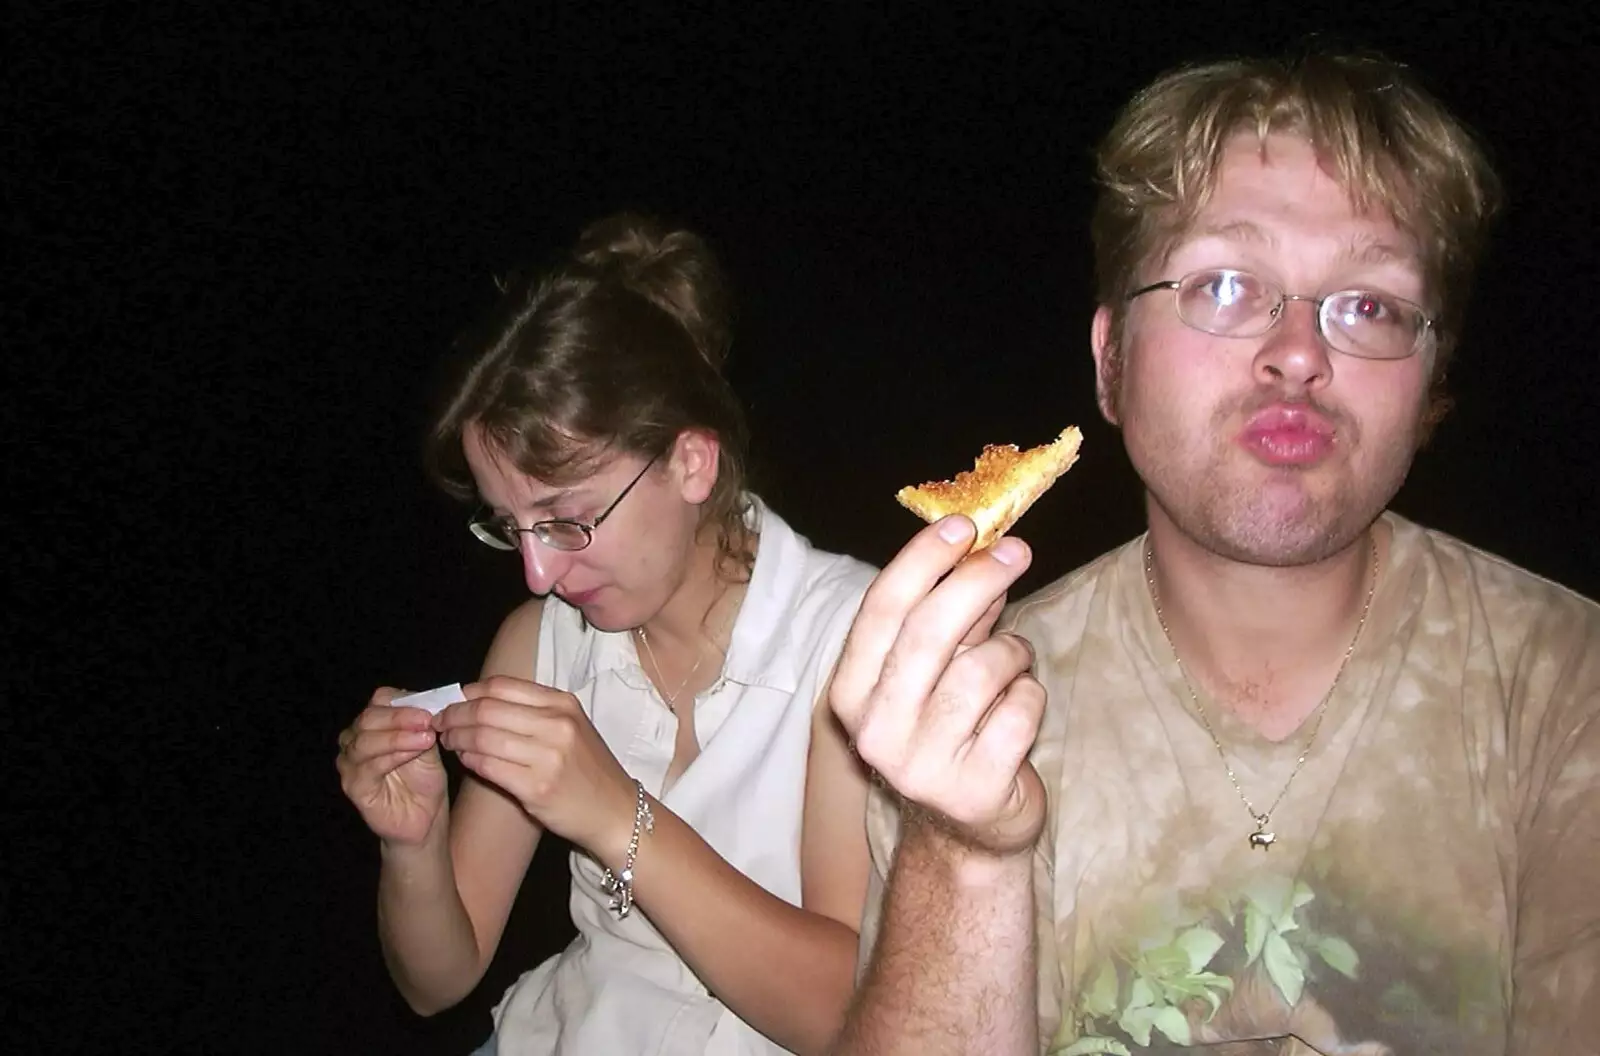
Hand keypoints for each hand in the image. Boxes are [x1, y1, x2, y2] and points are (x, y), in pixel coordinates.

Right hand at [337, 686, 448, 845]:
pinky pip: (369, 766)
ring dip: (398, 737)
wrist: (424, 817)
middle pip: (369, 718)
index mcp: (374, 723)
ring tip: (426, 739)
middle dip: (400, 718)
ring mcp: (350, 763)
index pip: (380, 700)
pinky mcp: (353, 786)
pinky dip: (393, 756)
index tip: (430, 709)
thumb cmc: (424, 779)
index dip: (404, 702)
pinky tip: (413, 754)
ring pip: (366, 741)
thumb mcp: (428, 745)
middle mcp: (355, 739)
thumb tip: (429, 704)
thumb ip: (423, 725)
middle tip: (427, 721)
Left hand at [433, 675, 636, 863]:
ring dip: (457, 738)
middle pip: (487, 709)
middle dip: (454, 715)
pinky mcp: (536, 788)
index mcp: (563, 704)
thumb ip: (531, 711)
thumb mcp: (570, 727)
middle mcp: (557, 725)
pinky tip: (466, 761)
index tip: (453, 701)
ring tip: (450, 742)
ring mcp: (548, 757)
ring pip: (482, 737)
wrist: (614, 811)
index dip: (468, 693)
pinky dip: (470, 761)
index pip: (501, 686)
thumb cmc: (586, 769)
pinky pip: (488, 766)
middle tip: (440, 723)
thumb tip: (477, 700)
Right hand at [830, 516, 1046, 856]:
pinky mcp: (972, 789)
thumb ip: (950, 615)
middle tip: (1017, 552)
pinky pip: (1020, 708)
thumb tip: (978, 544)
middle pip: (929, 631)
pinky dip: (1030, 695)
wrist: (965, 829)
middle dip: (978, 580)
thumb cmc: (949, 729)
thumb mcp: (936, 669)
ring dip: (1012, 652)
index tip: (963, 525)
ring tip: (1013, 663)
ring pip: (982, 668)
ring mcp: (920, 765)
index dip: (923, 559)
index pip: (882, 609)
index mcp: (850, 692)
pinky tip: (1019, 708)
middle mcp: (875, 729)